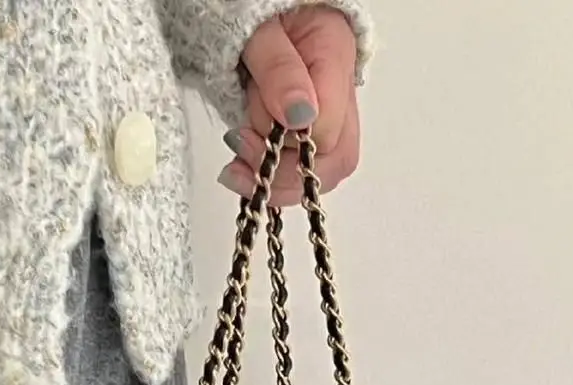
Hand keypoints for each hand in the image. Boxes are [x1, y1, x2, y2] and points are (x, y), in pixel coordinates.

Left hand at [218, 5, 359, 206]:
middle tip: (240, 158)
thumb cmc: (249, 9)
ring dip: (274, 179)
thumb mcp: (257, 30)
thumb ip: (278, 70)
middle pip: (335, 159)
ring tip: (234, 164)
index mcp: (335, 54)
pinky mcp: (304, 132)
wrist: (239, 7)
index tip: (245, 134)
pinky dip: (269, 175)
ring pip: (319, 171)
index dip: (291, 144)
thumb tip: (300, 117)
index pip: (328, 127)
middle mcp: (338, 91)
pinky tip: (242, 168)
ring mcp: (323, 115)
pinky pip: (298, 168)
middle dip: (285, 173)